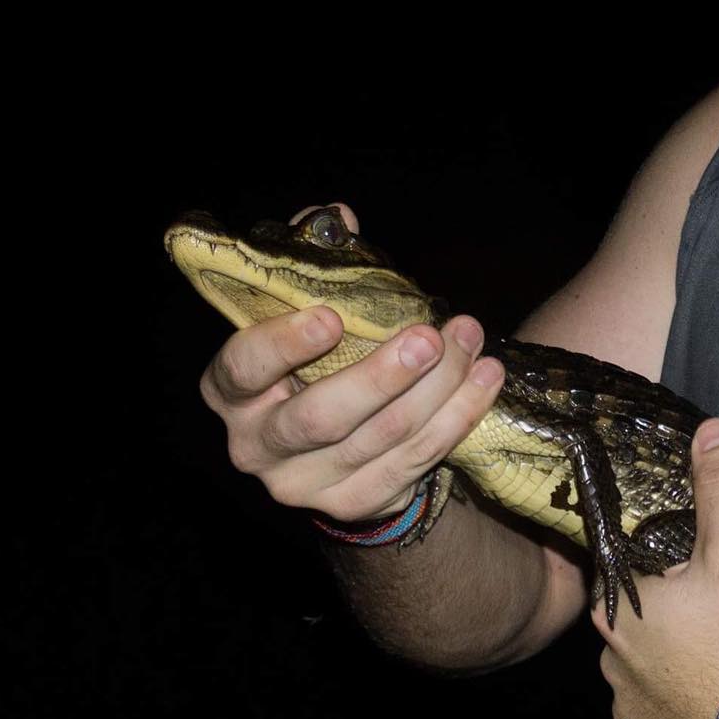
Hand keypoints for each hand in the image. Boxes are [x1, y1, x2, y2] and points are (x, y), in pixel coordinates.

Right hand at [198, 202, 505, 522]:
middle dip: (382, 376)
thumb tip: (337, 215)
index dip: (283, 345)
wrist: (335, 449)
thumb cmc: (321, 359)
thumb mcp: (308, 311)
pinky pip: (415, 460)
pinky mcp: (355, 503)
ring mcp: (306, 483)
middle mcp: (259, 444)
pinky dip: (457, 417)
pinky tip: (485, 378)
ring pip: (381, 437)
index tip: (331, 316)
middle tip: (430, 337)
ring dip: (438, 388)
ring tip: (471, 340)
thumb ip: (319, 263)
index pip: (243, 368)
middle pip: (321, 416)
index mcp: (232, 391)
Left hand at [593, 419, 718, 718]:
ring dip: (682, 654)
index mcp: (618, 611)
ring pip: (654, 667)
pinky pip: (674, 714)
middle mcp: (611, 668)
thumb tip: (708, 427)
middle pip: (640, 615)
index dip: (654, 547)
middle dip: (674, 602)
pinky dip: (696, 700)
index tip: (688, 544)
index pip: (621, 561)